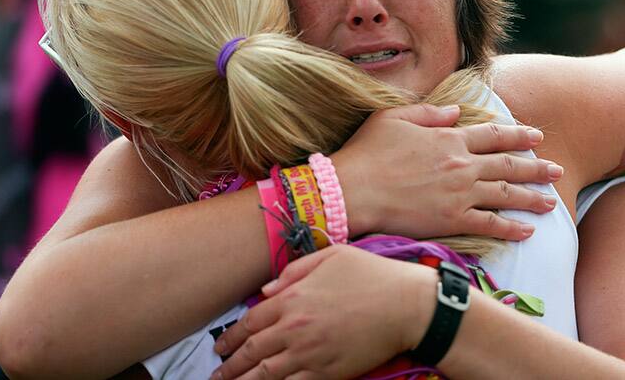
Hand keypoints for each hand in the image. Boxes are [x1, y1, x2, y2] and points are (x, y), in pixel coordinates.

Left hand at [212, 245, 435, 379]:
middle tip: (217, 373)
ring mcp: (310, 354)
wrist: (407, 306)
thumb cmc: (372, 276)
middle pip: (252, 351)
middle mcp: (296, 328)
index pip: (251, 322)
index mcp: (294, 298)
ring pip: (266, 374)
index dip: (231, 337)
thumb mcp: (331, 257)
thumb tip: (266, 291)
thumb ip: (294, 271)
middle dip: (230, 365)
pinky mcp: (328, 373)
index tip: (221, 346)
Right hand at [331, 104, 562, 240]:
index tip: (536, 136)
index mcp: (449, 138)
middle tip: (557, 170)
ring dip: (531, 197)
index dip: (518, 135)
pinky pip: (490, 224)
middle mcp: (461, 165)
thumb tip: (454, 111)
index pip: (493, 134)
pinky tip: (528, 231)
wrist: (352, 190)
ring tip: (551, 201)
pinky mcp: (452, 220)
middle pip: (508, 164)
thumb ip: (428, 112)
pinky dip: (511, 228)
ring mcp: (460, 194)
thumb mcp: (394, 117)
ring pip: (506, 194)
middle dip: (536, 167)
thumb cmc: (368, 152)